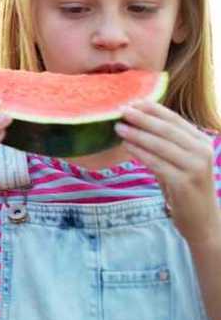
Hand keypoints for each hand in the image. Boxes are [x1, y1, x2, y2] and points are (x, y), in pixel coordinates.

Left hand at [117, 101, 220, 246]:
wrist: (201, 218)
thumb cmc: (185, 186)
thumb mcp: (178, 159)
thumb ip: (164, 142)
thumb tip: (135, 121)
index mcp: (201, 142)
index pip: (175, 119)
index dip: (153, 109)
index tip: (133, 101)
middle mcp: (202, 151)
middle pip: (167, 130)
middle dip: (143, 118)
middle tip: (122, 110)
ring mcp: (195, 168)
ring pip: (161, 145)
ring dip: (137, 134)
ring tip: (118, 127)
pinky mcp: (184, 183)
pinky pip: (157, 164)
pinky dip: (140, 153)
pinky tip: (126, 146)